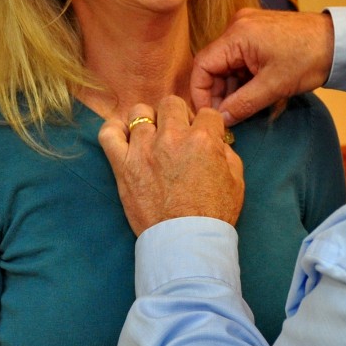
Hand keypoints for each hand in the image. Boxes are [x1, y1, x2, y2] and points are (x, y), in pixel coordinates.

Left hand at [99, 96, 244, 236]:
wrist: (186, 241)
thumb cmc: (214, 214)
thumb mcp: (236, 181)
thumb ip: (228, 154)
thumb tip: (218, 142)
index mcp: (203, 139)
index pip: (207, 112)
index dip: (207, 124)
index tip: (203, 136)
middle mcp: (172, 138)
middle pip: (171, 103)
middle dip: (178, 116)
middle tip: (178, 135)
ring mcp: (144, 149)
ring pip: (140, 112)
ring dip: (148, 122)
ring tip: (151, 138)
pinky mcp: (122, 164)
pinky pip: (109, 133)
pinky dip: (114, 130)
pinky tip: (124, 137)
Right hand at [190, 8, 334, 124]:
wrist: (339, 42)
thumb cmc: (310, 58)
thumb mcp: (273, 87)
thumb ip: (242, 104)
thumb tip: (220, 120)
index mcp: (237, 35)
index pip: (202, 66)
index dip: (200, 93)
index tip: (208, 115)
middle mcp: (237, 26)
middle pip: (213, 65)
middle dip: (217, 93)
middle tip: (227, 117)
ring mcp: (247, 28)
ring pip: (226, 64)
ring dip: (231, 87)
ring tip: (242, 108)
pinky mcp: (257, 33)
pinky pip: (239, 58)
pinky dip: (241, 78)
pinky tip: (251, 93)